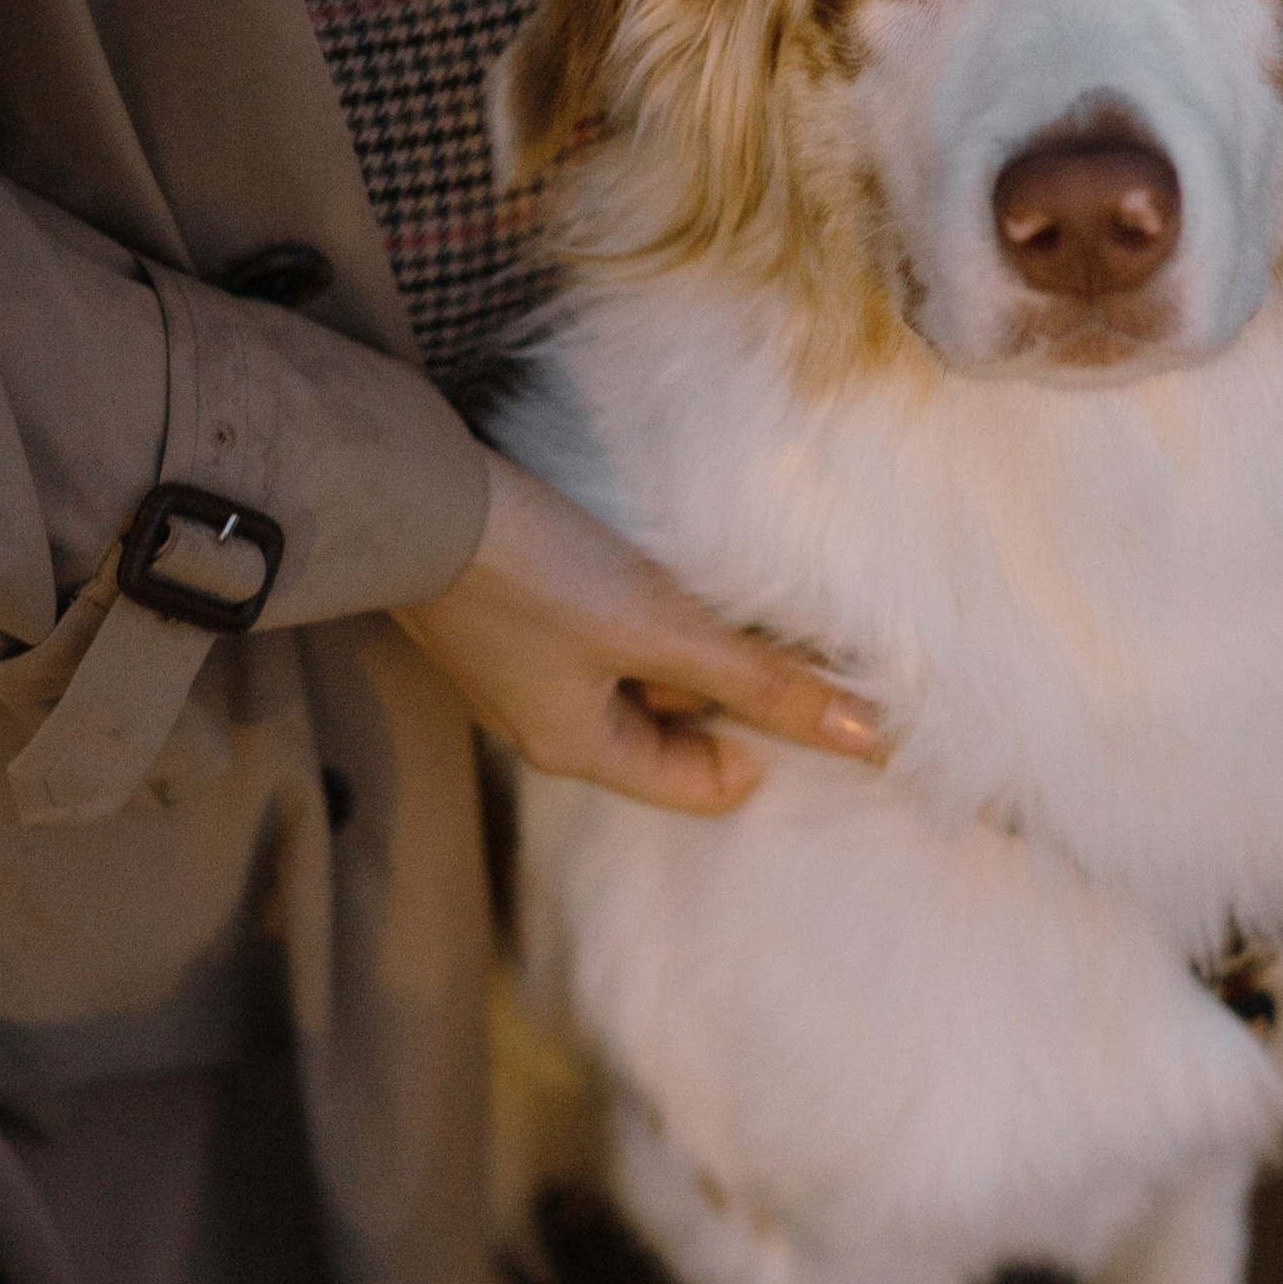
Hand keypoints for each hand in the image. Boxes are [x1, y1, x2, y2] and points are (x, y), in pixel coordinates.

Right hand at [397, 453, 885, 813]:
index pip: (704, 785)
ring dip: (684, 638)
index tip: (801, 684)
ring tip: (724, 583)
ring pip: (637, 670)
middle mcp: (548, 724)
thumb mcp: (661, 630)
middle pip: (672, 725)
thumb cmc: (535, 574)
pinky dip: (640, 608)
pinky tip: (659, 559)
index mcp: (581, 751)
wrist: (413, 499)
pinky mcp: (511, 613)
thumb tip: (869, 740)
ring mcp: (524, 669)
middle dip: (726, 683)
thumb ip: (762, 682)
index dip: (763, 743)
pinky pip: (601, 630)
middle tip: (780, 625)